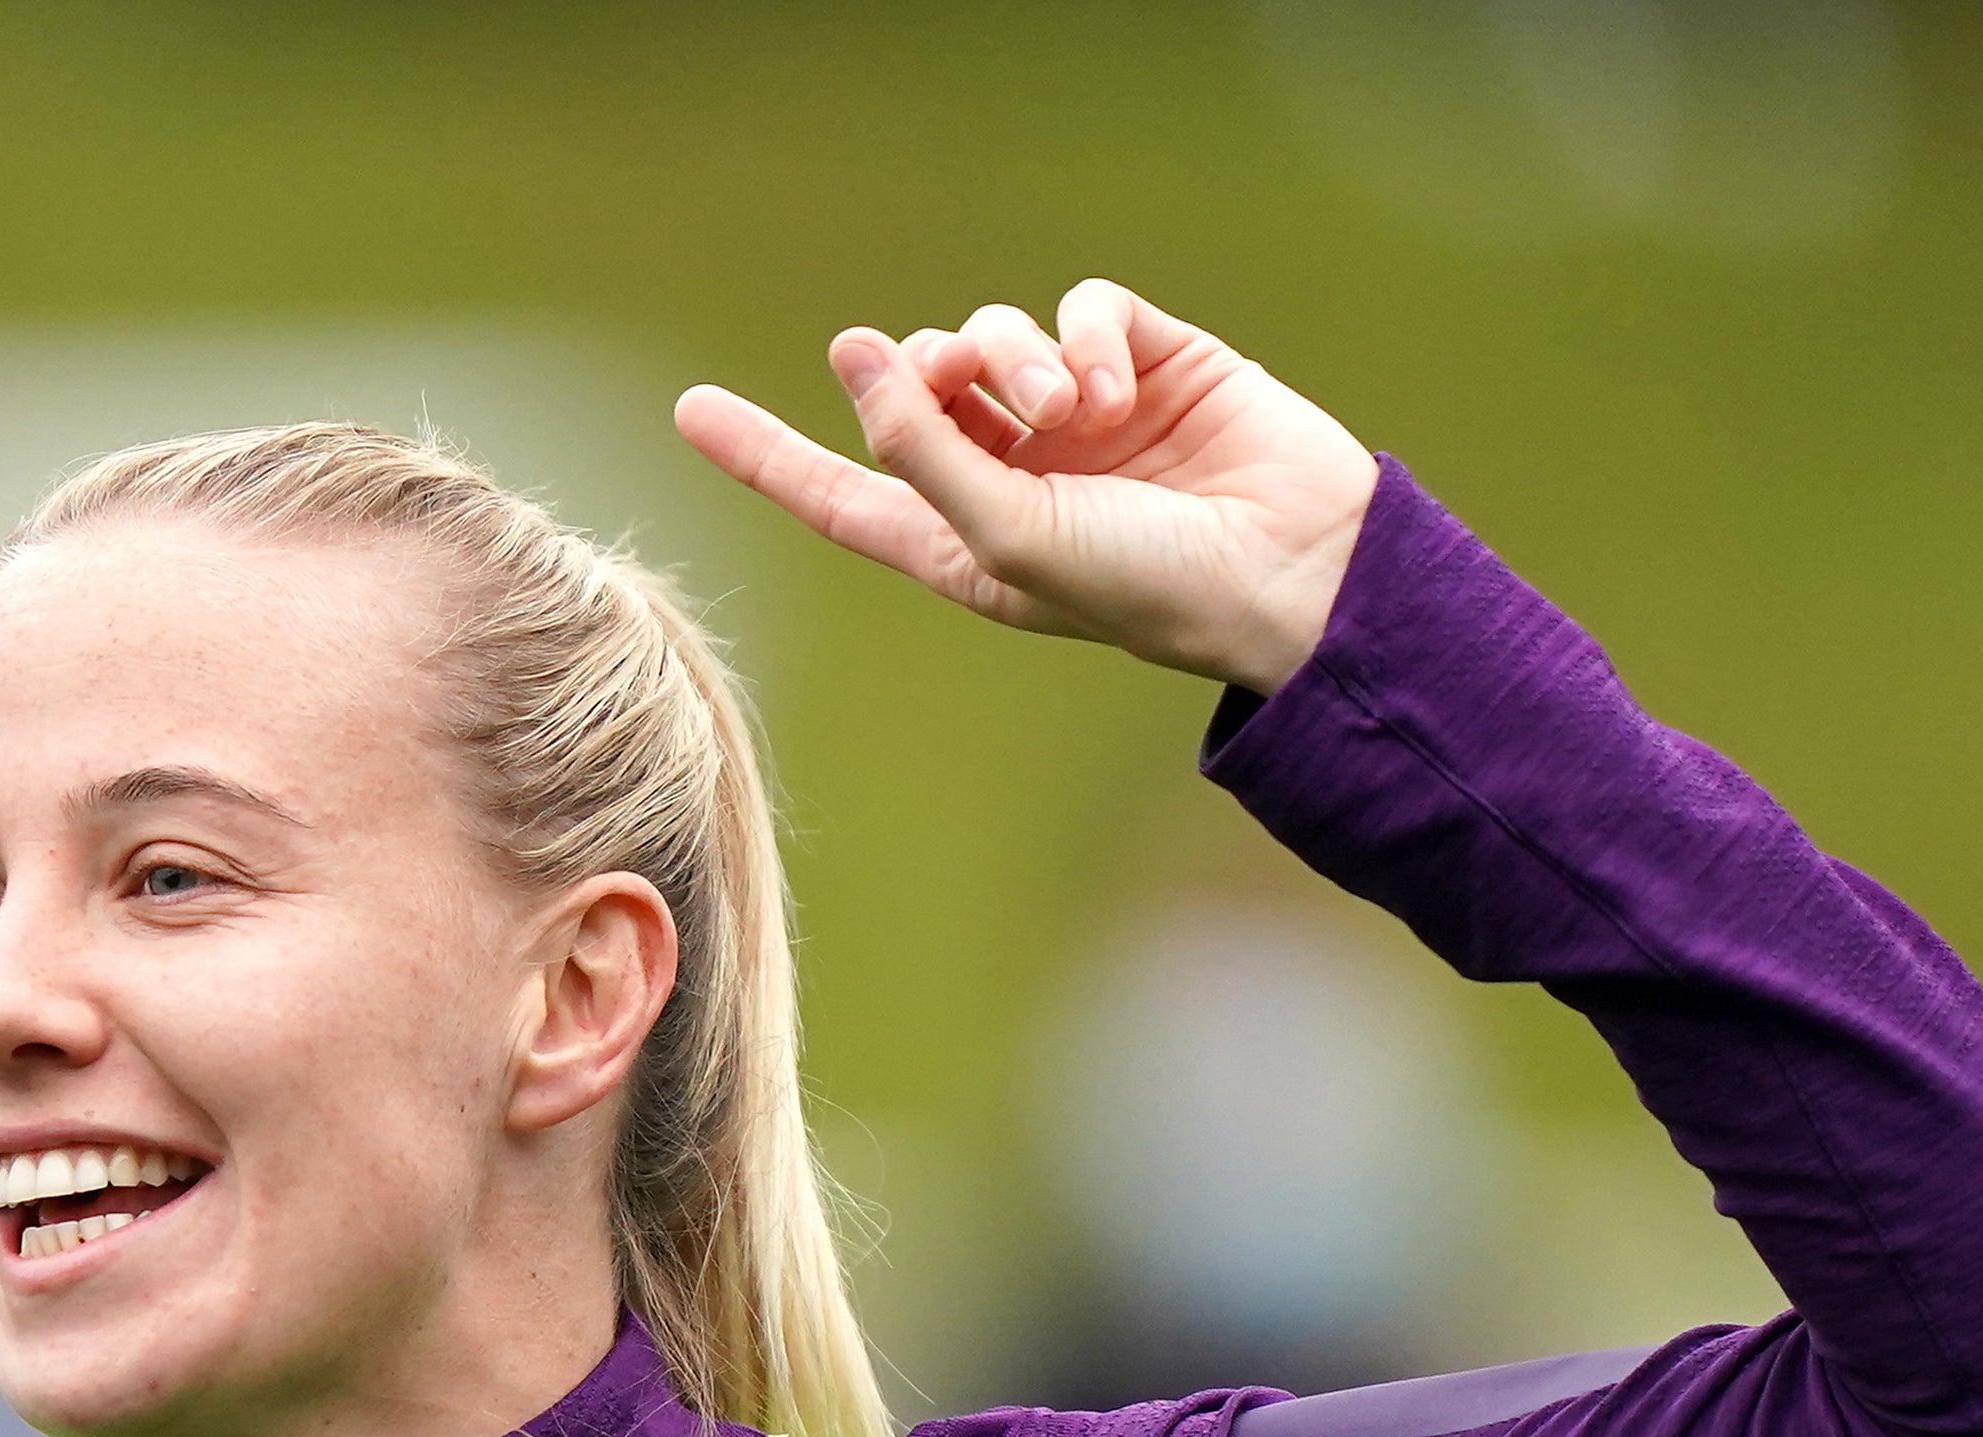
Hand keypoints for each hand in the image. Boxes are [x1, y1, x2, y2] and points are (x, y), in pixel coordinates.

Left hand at [672, 282, 1375, 696]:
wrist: (1291, 568)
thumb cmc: (1145, 585)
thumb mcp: (1008, 535)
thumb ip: (922, 449)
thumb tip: (851, 354)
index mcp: (962, 540)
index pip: (841, 491)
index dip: (766, 454)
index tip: (691, 410)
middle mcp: (1010, 473)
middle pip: (917, 387)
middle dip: (926, 375)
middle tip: (964, 388)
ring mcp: (1076, 413)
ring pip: (991, 336)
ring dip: (1012, 355)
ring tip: (1067, 407)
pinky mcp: (1142, 357)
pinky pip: (1078, 306)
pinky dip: (1081, 332)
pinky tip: (1110, 384)